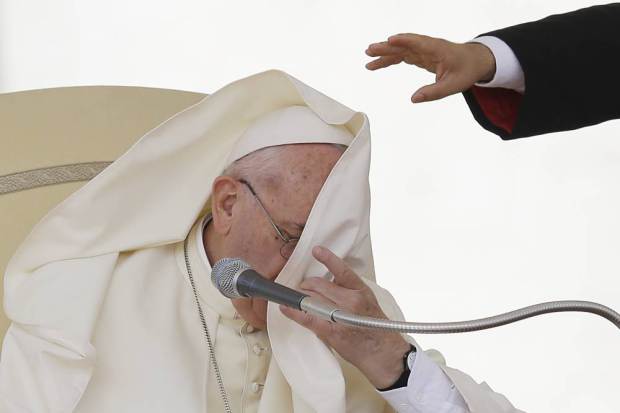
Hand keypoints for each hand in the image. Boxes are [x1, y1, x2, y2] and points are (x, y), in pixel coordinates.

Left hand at [280, 246, 410, 388]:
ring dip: (301, 299)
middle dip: (307, 285)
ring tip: (300, 301)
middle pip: (318, 285)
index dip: (328, 258)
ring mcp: (341, 315)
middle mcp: (351, 300)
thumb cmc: (374, 327)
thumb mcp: (367, 300)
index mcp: (360, 290)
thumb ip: (349, 290)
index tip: (317, 250)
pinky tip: (285, 308)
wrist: (382, 353)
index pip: (342, 270)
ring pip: (311, 299)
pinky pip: (307, 318)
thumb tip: (327, 283)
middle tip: (304, 289)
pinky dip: (294, 313)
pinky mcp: (331, 331)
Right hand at [365, 33, 495, 102]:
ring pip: (401, 50)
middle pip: (404, 45)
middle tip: (370, 51)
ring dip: (385, 53)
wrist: (475, 61)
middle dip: (387, 47)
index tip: (389, 40)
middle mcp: (428, 47)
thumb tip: (414, 99)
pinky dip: (391, 59)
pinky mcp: (421, 55)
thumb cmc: (466, 70)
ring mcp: (423, 50)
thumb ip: (433, 92)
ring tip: (369, 59)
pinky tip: (379, 63)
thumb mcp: (453, 86)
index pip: (418, 43)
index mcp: (437, 49)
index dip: (403, 41)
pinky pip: (403, 55)